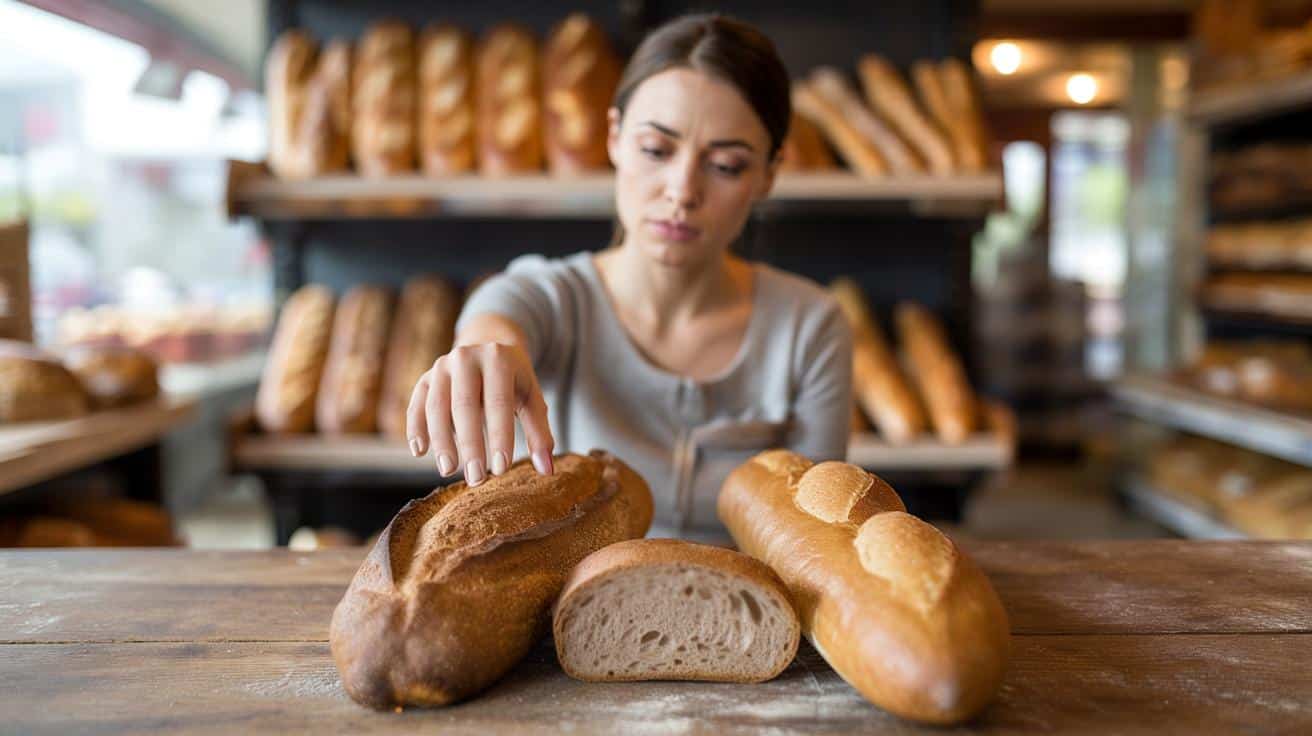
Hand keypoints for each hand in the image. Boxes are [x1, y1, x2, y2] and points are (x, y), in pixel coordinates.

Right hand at [406, 342, 553, 485]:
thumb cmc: (514, 381)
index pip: (498, 402)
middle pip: (464, 405)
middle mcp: (466, 357)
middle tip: (475, 479)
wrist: (488, 346)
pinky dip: (415, 428)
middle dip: (469, 445)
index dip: (499, 436)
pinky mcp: (425, 378)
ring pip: (437, 406)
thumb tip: (547, 471)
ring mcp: (442, 366)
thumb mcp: (532, 399)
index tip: (501, 469)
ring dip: (441, 441)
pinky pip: (417, 404)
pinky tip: (420, 452)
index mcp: (498, 359)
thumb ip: (540, 433)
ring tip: (449, 470)